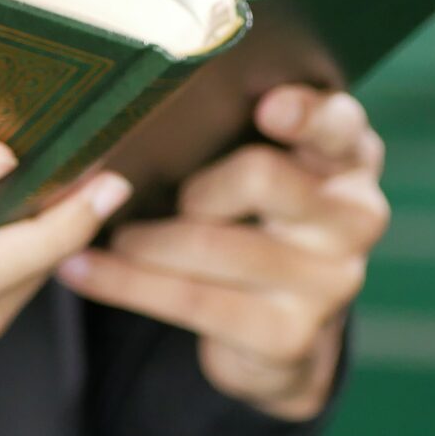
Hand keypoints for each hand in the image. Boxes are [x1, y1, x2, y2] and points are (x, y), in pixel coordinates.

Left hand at [58, 86, 387, 420]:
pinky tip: (79, 269)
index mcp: (350, 159)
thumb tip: (142, 100)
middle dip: (190, 187)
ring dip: (141, 239)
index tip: (266, 107)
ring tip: (98, 231)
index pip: (340, 124)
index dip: (305, 114)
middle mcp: (355, 217)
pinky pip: (190, 300)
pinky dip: (123, 283)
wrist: (276, 332)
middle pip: (260, 178)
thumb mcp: (264, 171)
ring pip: (211, 243)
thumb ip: (240, 133)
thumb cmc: (253, 221)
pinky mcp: (290, 335)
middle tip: (141, 193)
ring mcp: (330, 282)